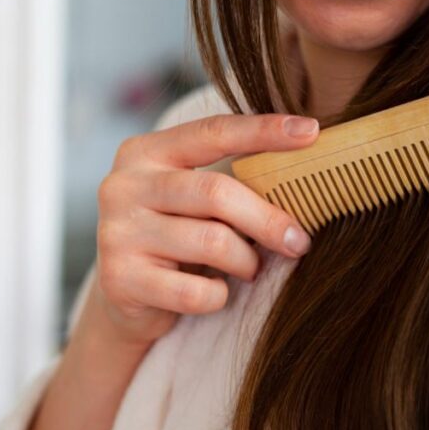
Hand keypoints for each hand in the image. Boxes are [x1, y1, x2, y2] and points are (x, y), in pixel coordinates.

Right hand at [92, 112, 319, 347]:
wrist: (122, 298)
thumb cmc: (174, 238)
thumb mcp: (192, 200)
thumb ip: (228, 182)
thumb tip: (303, 178)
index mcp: (145, 152)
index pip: (213, 132)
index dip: (264, 131)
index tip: (310, 131)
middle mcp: (123, 185)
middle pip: (217, 192)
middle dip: (268, 219)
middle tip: (299, 241)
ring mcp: (118, 232)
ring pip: (212, 242)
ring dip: (246, 261)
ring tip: (251, 268)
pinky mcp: (120, 279)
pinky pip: (195, 291)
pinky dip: (219, 296)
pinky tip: (216, 292)